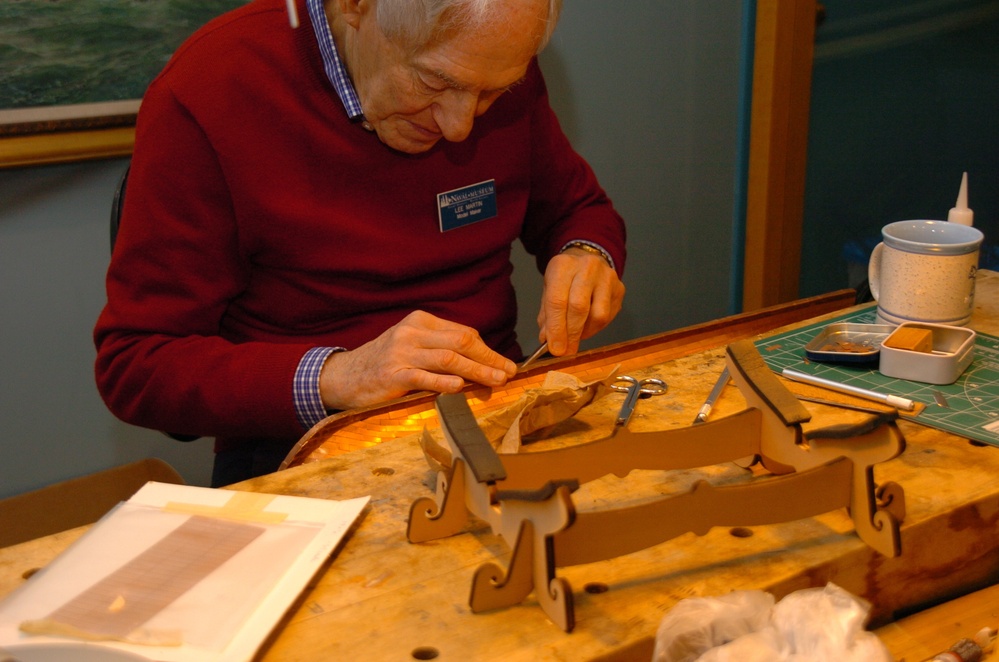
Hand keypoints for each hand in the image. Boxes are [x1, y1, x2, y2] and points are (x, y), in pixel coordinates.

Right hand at [319, 311, 516, 409]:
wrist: (345, 376)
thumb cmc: (385, 362)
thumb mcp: (412, 345)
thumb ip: (441, 348)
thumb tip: (481, 361)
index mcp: (421, 321)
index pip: (463, 333)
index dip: (487, 350)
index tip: (504, 364)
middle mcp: (412, 332)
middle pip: (461, 342)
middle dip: (489, 358)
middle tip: (508, 373)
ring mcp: (402, 352)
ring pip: (448, 359)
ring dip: (477, 370)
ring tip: (496, 380)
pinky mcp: (393, 374)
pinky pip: (423, 377)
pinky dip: (444, 382)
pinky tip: (460, 387)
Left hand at [537, 248, 624, 356]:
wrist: (586, 259)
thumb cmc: (564, 278)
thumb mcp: (549, 290)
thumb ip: (547, 315)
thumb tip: (548, 341)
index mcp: (563, 266)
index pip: (557, 301)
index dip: (556, 328)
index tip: (555, 349)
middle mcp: (587, 268)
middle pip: (579, 308)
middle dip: (571, 334)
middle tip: (565, 351)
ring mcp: (607, 277)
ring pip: (598, 314)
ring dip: (585, 332)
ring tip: (576, 337)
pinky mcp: (620, 288)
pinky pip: (609, 316)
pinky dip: (595, 328)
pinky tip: (587, 326)